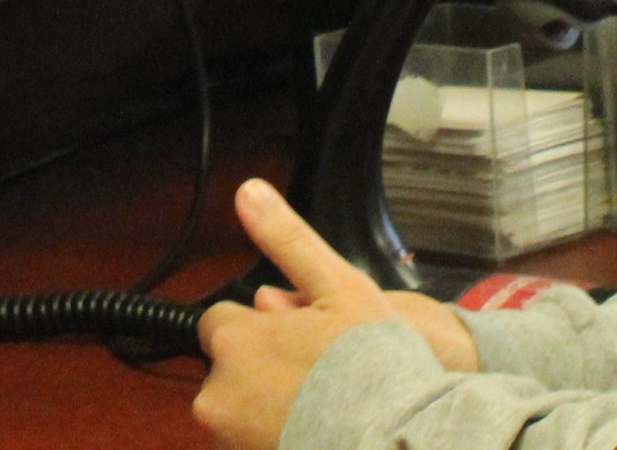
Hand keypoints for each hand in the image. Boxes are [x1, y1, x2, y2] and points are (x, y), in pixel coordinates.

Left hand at [193, 180, 475, 449]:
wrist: (397, 439)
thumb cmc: (371, 364)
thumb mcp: (336, 285)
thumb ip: (285, 239)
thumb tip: (248, 192)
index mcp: (233, 342)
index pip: (220, 322)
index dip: (260, 324)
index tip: (296, 332)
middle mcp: (218, 396)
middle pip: (231, 368)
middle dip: (263, 366)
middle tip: (317, 368)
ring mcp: (232, 440)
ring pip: (243, 408)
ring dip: (270, 403)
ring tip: (324, 401)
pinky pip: (256, 439)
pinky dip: (279, 434)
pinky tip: (319, 429)